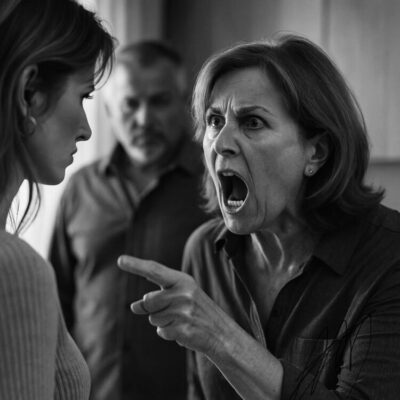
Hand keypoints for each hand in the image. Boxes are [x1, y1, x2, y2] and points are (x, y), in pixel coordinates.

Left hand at [117, 255, 233, 356]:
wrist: (222, 333)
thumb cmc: (198, 312)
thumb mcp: (181, 297)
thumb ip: (158, 298)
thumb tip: (133, 306)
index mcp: (183, 280)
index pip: (154, 270)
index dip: (136, 265)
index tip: (120, 260)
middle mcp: (183, 293)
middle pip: (148, 300)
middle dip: (152, 309)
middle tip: (172, 311)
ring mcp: (183, 311)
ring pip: (153, 318)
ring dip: (163, 322)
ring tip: (181, 320)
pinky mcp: (183, 329)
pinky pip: (161, 331)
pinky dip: (168, 333)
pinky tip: (184, 330)